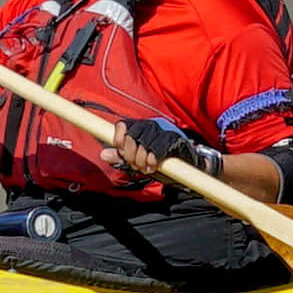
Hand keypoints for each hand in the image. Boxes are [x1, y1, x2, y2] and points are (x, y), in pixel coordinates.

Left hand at [108, 117, 223, 181]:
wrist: (189, 165)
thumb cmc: (161, 162)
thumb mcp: (138, 160)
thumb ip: (122, 157)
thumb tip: (103, 154)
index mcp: (140, 129)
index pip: (123, 126)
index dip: (119, 138)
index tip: (121, 149)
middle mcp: (150, 126)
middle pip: (131, 137)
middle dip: (130, 155)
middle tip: (137, 165)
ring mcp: (163, 132)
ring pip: (143, 143)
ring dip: (142, 159)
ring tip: (147, 167)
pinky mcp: (174, 140)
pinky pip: (158, 148)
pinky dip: (153, 158)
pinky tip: (154, 165)